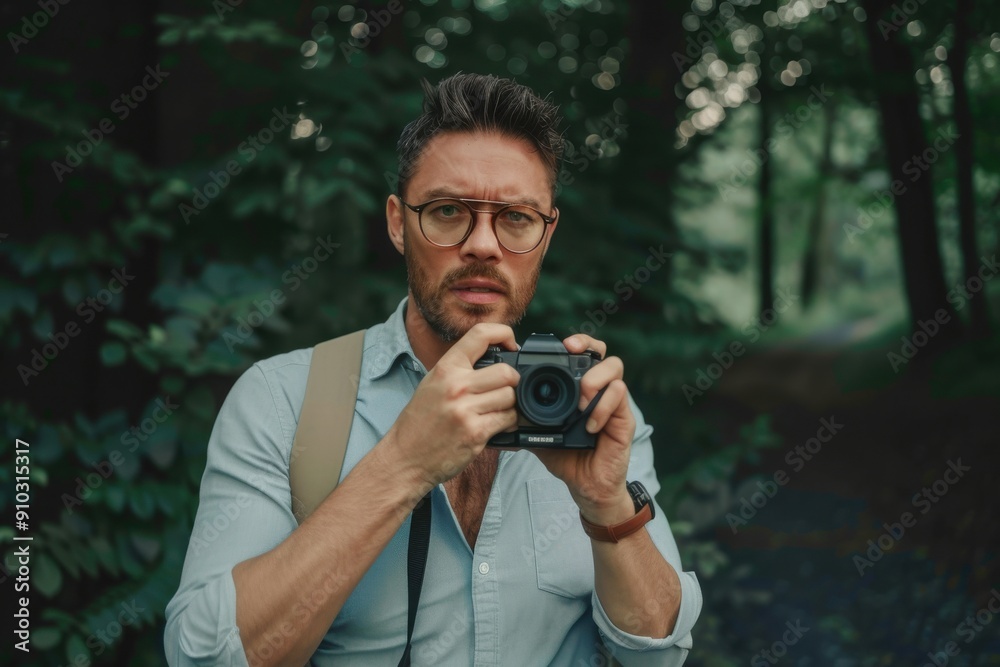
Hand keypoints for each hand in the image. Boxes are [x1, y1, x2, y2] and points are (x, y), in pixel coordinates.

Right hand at [382, 323, 520, 493]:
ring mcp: (465, 410)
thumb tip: (495, 359)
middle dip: (513, 381)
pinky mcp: (475, 433)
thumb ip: (460, 370)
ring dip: (511, 404)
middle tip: (506, 388)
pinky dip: (509, 422)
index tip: (512, 344)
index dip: (504, 333)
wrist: (405, 458)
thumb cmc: (420, 423)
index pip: (480, 334)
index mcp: (445, 368)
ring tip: (499, 410)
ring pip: (510, 396)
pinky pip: (508, 419)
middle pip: (506, 372)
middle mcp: (455, 386)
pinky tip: (497, 425)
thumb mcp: (433, 385)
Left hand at [529, 334, 636, 525]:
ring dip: (594, 379)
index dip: (575, 342)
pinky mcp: (624, 418)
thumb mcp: (539, 436)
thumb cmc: (566, 458)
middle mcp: (597, 390)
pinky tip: (589, 424)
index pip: (581, 354)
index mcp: (578, 389)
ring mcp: (612, 402)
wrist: (587, 487)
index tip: (561, 346)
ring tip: (580, 401)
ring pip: (614, 367)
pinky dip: (603, 406)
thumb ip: (523, 421)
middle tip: (572, 351)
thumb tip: (497, 414)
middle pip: (602, 351)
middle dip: (587, 345)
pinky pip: (619, 395)